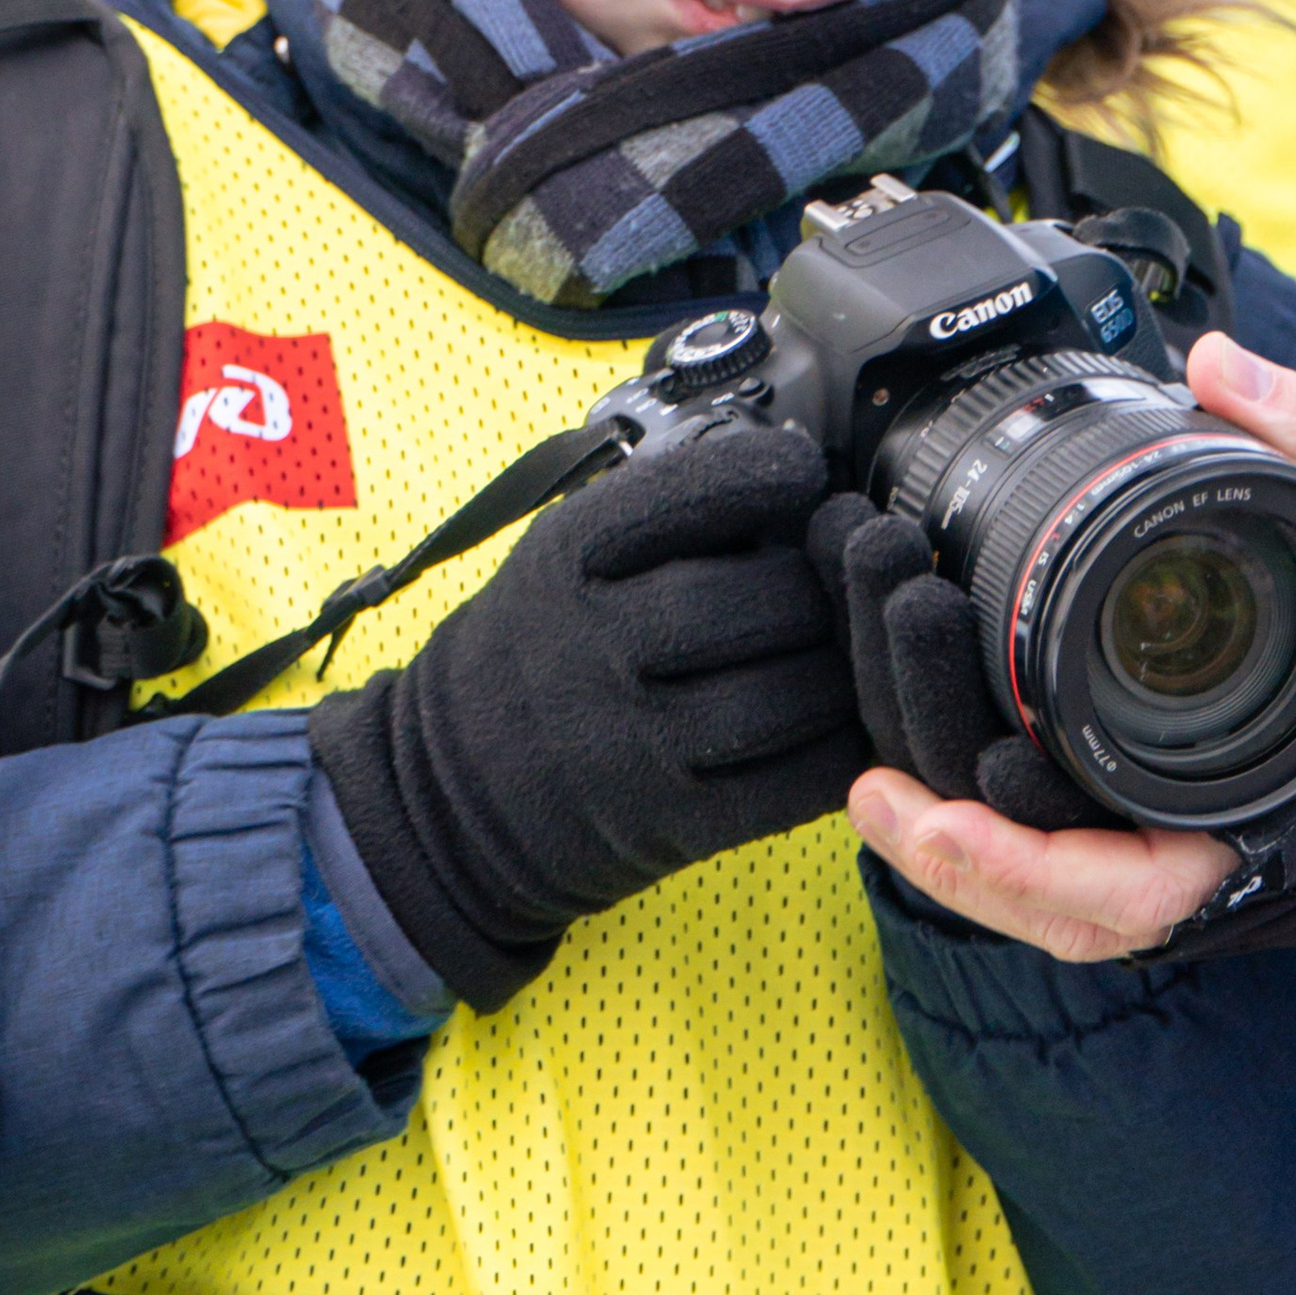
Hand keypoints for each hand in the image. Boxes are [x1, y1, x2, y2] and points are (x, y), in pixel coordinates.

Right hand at [312, 420, 861, 1007]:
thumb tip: (788, 473)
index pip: (697, 492)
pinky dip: (840, 750)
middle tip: (838, 579)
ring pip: (793, 691)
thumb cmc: (535, 653)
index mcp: (567, 558)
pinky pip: (795, 782)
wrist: (452, 794)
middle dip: (822, 583)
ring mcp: (632, 741)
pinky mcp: (669, 822)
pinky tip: (842, 723)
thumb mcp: (559, 560)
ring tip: (843, 653)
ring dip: (843, 670)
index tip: (804, 478)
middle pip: (765, 596)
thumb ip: (654, 518)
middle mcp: (595, 643)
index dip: (773, 475)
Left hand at [840, 334, 1295, 961]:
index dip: (1033, 866)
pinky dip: (998, 830)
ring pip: (1056, 894)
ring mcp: (1188, 837)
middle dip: (964, 865)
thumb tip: (1222, 368)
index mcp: (1275, 810)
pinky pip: (1066, 850)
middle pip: (1066, 908)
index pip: (1137, 887)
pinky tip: (927, 770)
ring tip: (875, 793)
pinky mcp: (1156, 809)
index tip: (948, 814)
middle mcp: (1224, 846)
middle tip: (878, 798)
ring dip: (963, 855)